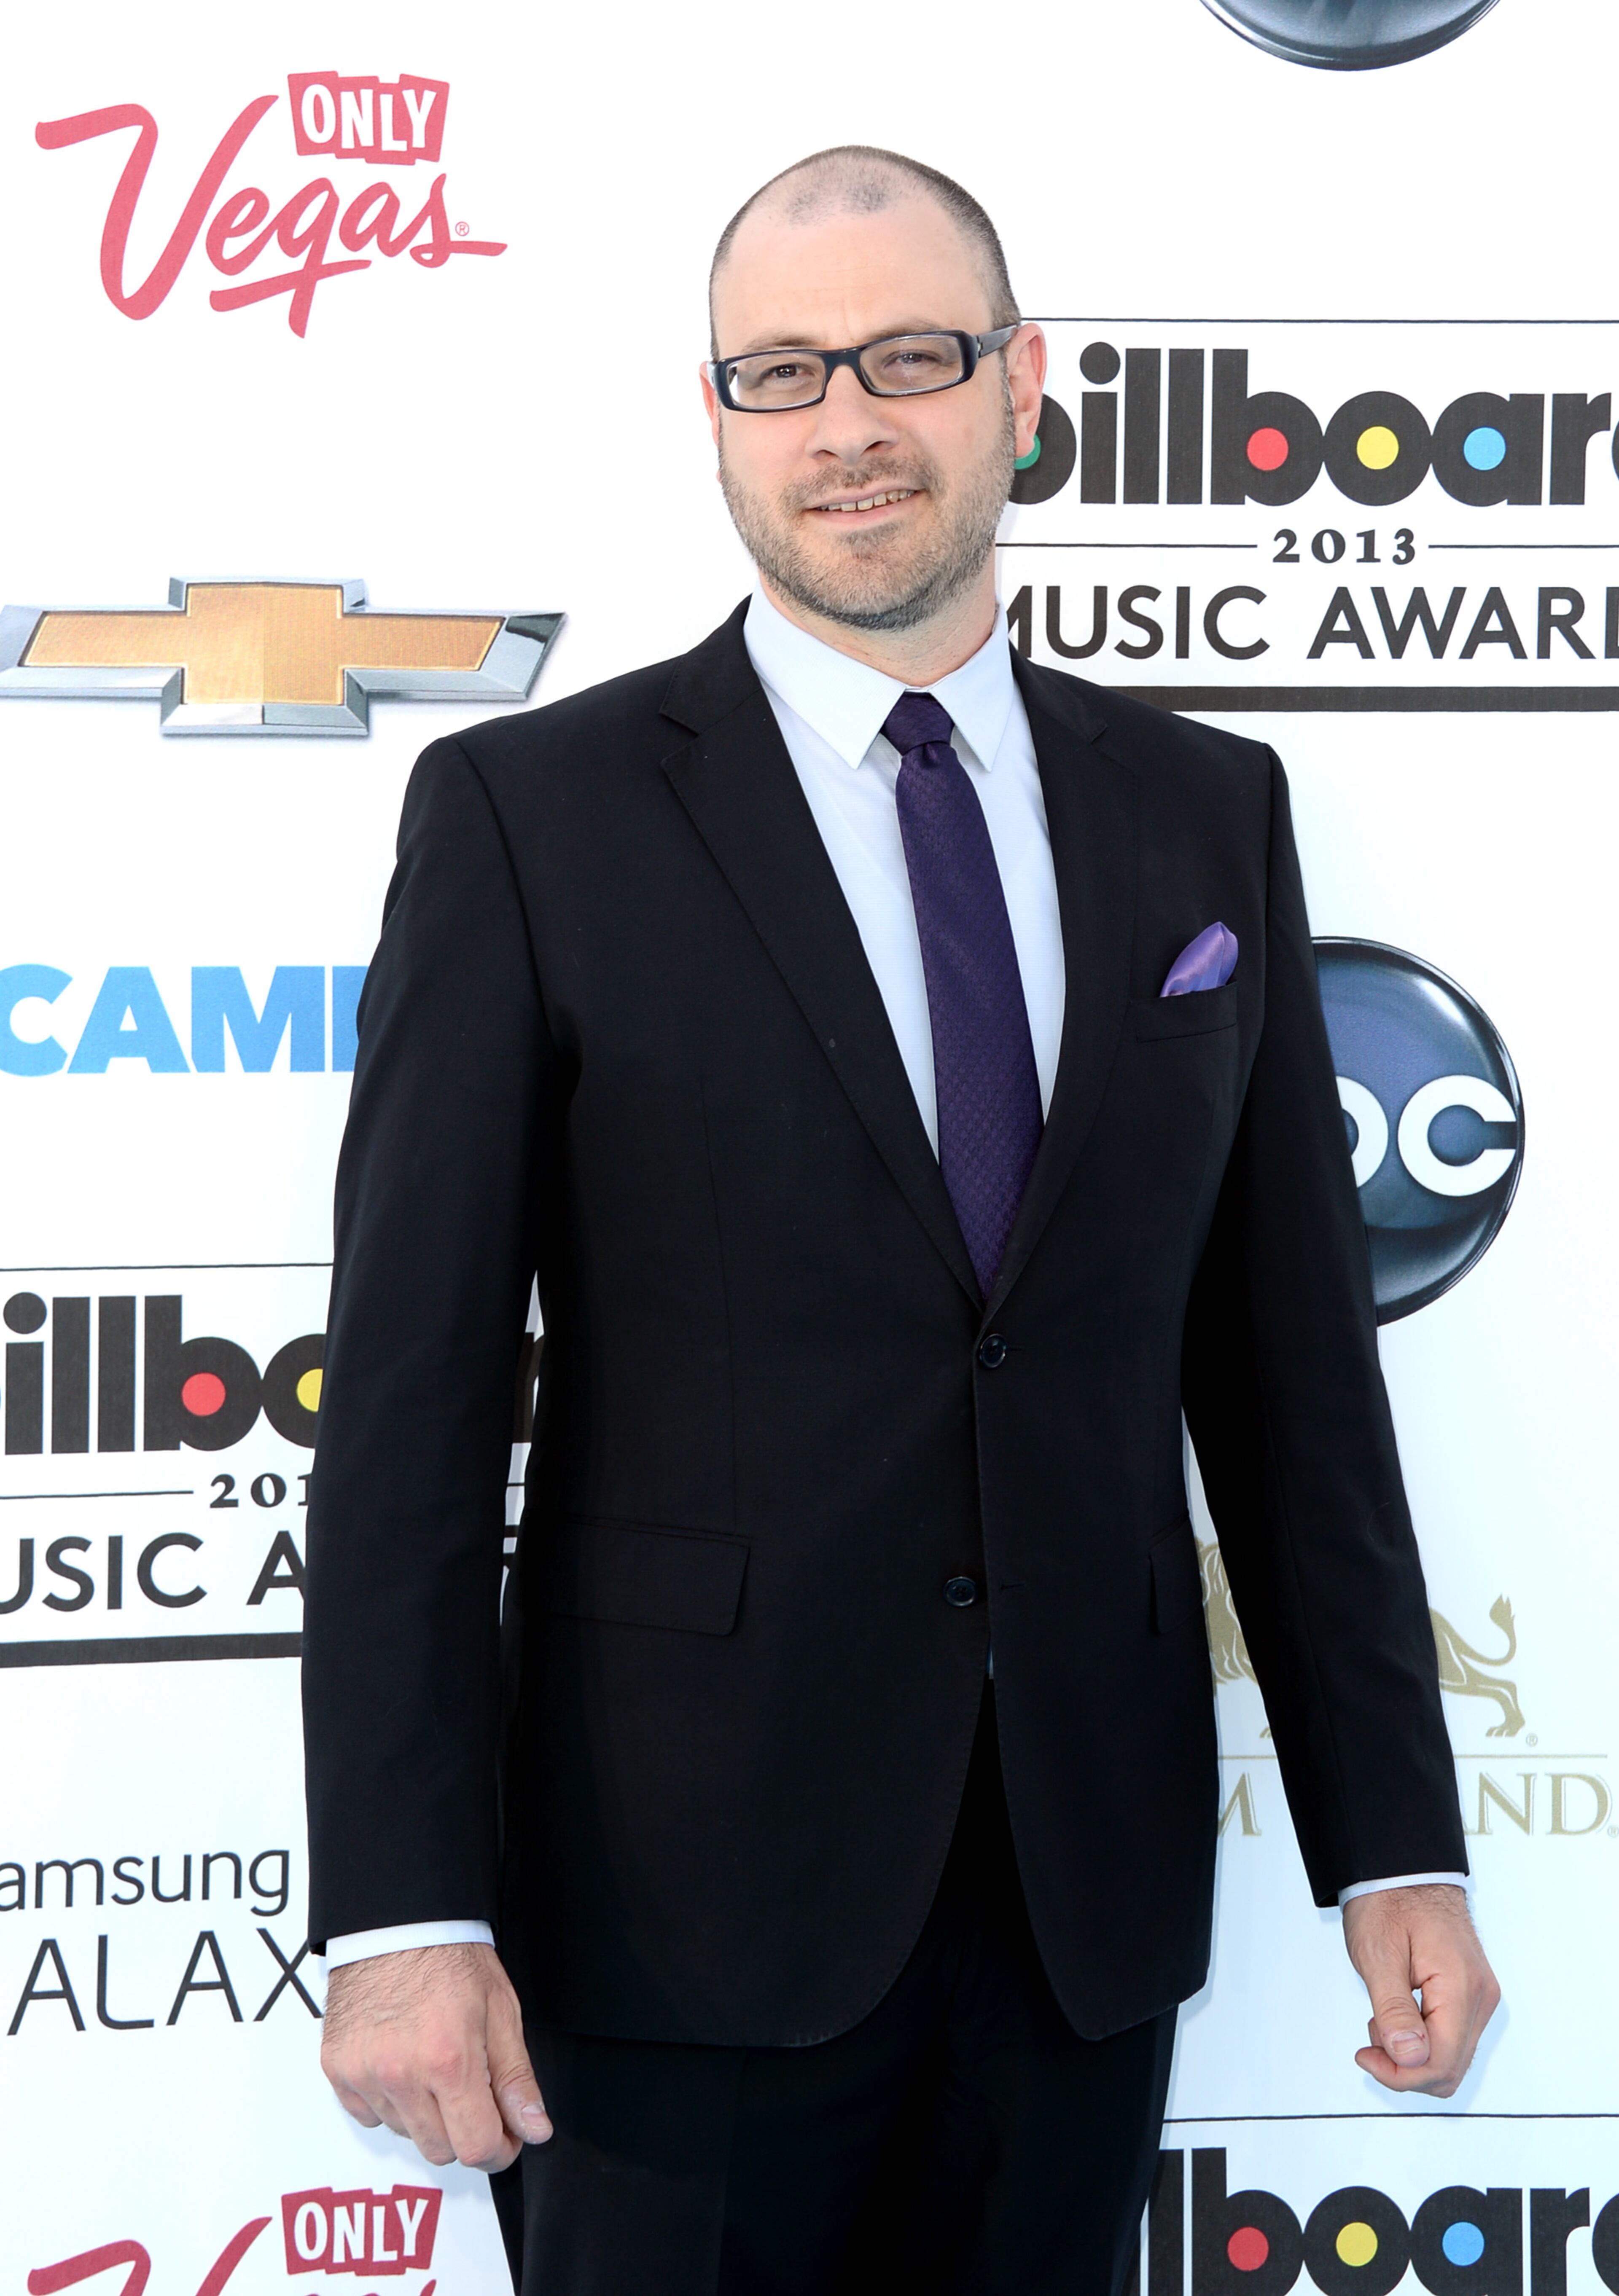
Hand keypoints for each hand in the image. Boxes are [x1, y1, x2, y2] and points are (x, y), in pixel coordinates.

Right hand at [321, 1941, 551, 2169]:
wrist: (397, 1923)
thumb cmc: (450, 1957)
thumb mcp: (501, 2012)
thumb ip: (516, 2079)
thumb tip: (534, 2128)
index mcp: (448, 2061)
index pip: (475, 2146)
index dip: (499, 2149)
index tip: (507, 2136)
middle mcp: (400, 2075)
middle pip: (440, 2150)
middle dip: (465, 2131)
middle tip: (474, 2094)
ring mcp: (363, 2075)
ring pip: (405, 2134)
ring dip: (427, 2116)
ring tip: (435, 2067)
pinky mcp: (337, 2070)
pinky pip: (369, 2115)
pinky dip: (391, 2103)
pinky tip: (404, 2066)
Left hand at [1341, 1884, 1499, 2095]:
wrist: (1405, 1869)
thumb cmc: (1389, 1901)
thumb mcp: (1378, 1955)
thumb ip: (1394, 2011)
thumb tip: (1408, 2058)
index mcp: (1461, 1987)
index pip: (1442, 2062)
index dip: (1401, 2074)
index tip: (1367, 2057)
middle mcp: (1480, 1996)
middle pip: (1451, 2067)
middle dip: (1406, 2068)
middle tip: (1371, 2042)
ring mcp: (1479, 1995)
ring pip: (1452, 2057)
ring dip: (1413, 2054)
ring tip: (1382, 2019)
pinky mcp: (1471, 1994)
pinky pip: (1452, 2037)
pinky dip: (1423, 2039)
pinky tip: (1398, 2016)